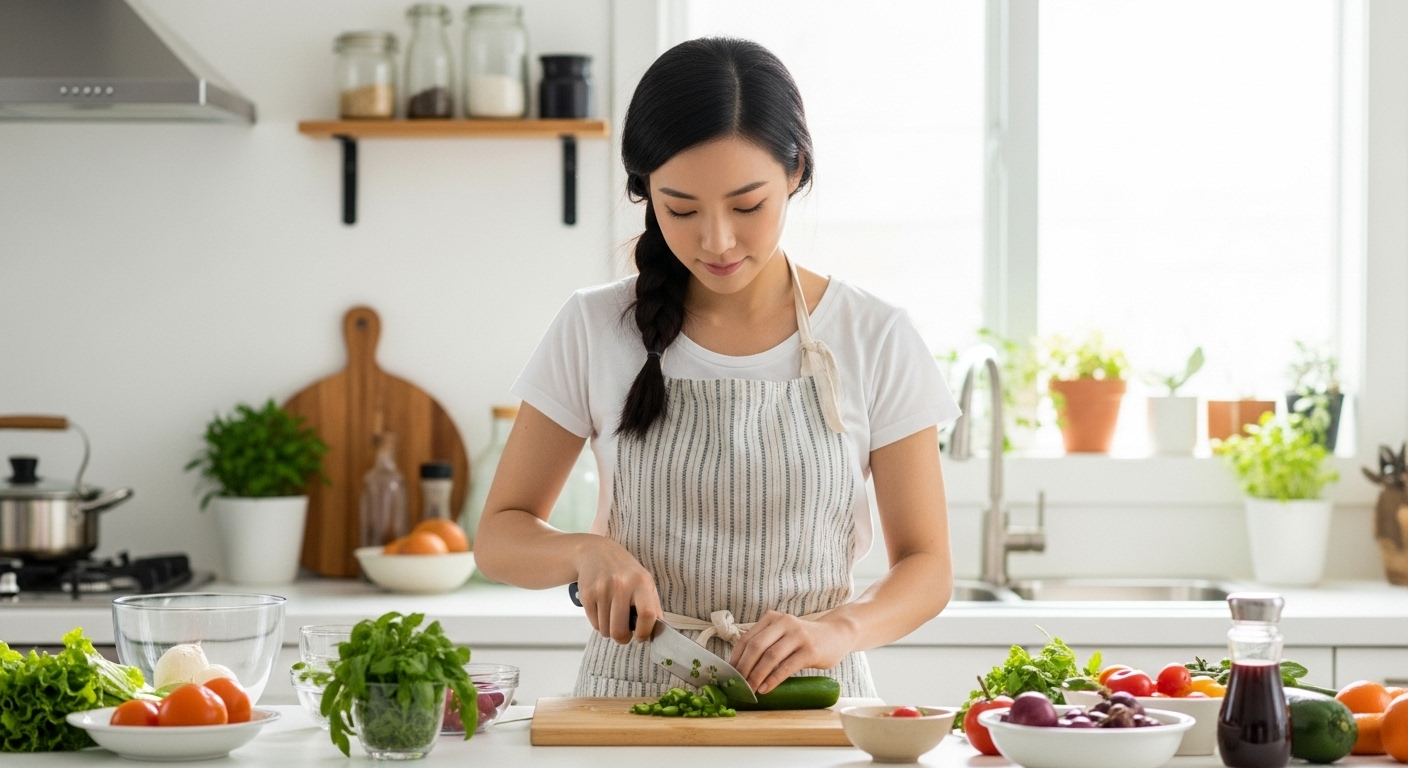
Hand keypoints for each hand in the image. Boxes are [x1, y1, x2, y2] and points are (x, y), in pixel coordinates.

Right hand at [574, 536, 660, 644]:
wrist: (596, 553)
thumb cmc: (624, 570)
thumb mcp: (644, 581)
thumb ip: (653, 605)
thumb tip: (659, 630)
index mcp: (641, 581)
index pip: (647, 614)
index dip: (645, 632)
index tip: (641, 636)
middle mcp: (621, 585)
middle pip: (620, 630)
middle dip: (623, 638)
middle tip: (624, 633)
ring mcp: (602, 589)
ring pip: (605, 630)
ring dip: (610, 630)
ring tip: (613, 616)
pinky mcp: (587, 594)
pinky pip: (594, 624)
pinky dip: (599, 623)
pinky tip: (603, 610)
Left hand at [728, 611, 857, 693]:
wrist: (837, 634)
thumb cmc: (805, 638)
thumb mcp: (783, 634)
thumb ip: (766, 643)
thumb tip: (742, 668)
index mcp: (772, 618)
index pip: (747, 639)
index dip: (736, 658)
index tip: (730, 674)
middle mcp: (784, 623)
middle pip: (756, 646)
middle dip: (744, 668)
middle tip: (739, 685)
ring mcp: (798, 635)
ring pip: (770, 657)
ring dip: (757, 676)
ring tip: (751, 689)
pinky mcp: (809, 650)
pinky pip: (786, 667)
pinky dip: (773, 679)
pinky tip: (766, 688)